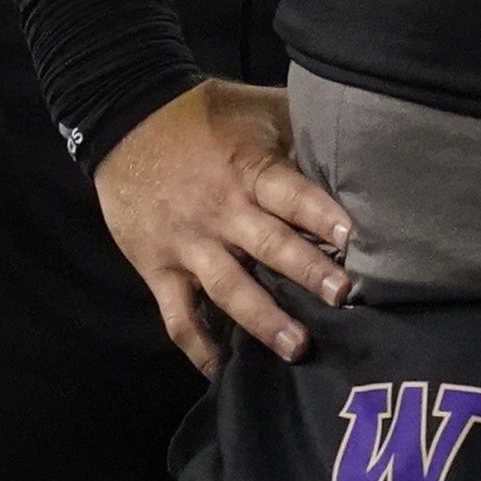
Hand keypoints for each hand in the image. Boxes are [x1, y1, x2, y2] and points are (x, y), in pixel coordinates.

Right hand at [94, 81, 353, 375]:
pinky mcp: (159, 268)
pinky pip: (179, 317)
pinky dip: (199, 348)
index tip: (351, 238)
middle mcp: (220, 210)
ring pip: (227, 288)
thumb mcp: (254, 107)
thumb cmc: (202, 114)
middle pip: (267, 244)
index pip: (288, 193)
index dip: (319, 213)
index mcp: (247, 169)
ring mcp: (187, 244)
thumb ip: (299, 127)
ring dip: (263, 320)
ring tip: (298, 348)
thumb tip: (356, 135)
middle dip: (305, 271)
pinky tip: (222, 373)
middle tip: (341, 296)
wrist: (123, 117)